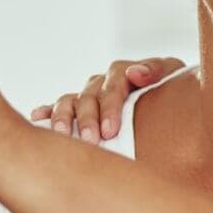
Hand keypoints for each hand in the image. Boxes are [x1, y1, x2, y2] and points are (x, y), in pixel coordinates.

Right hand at [29, 56, 186, 141]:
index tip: (110, 130)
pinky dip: (46, 112)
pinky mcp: (78, 110)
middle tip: (92, 141)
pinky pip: (58, 108)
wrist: (172, 102)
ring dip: (64, 118)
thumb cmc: (173, 90)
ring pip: (70, 101)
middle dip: (88, 119)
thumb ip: (157, 71)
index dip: (110, 106)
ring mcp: (88, 96)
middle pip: (89, 96)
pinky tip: (39, 118)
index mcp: (124, 73)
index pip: (113, 84)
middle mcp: (102, 83)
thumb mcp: (172, 75)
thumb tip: (135, 73)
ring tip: (63, 136)